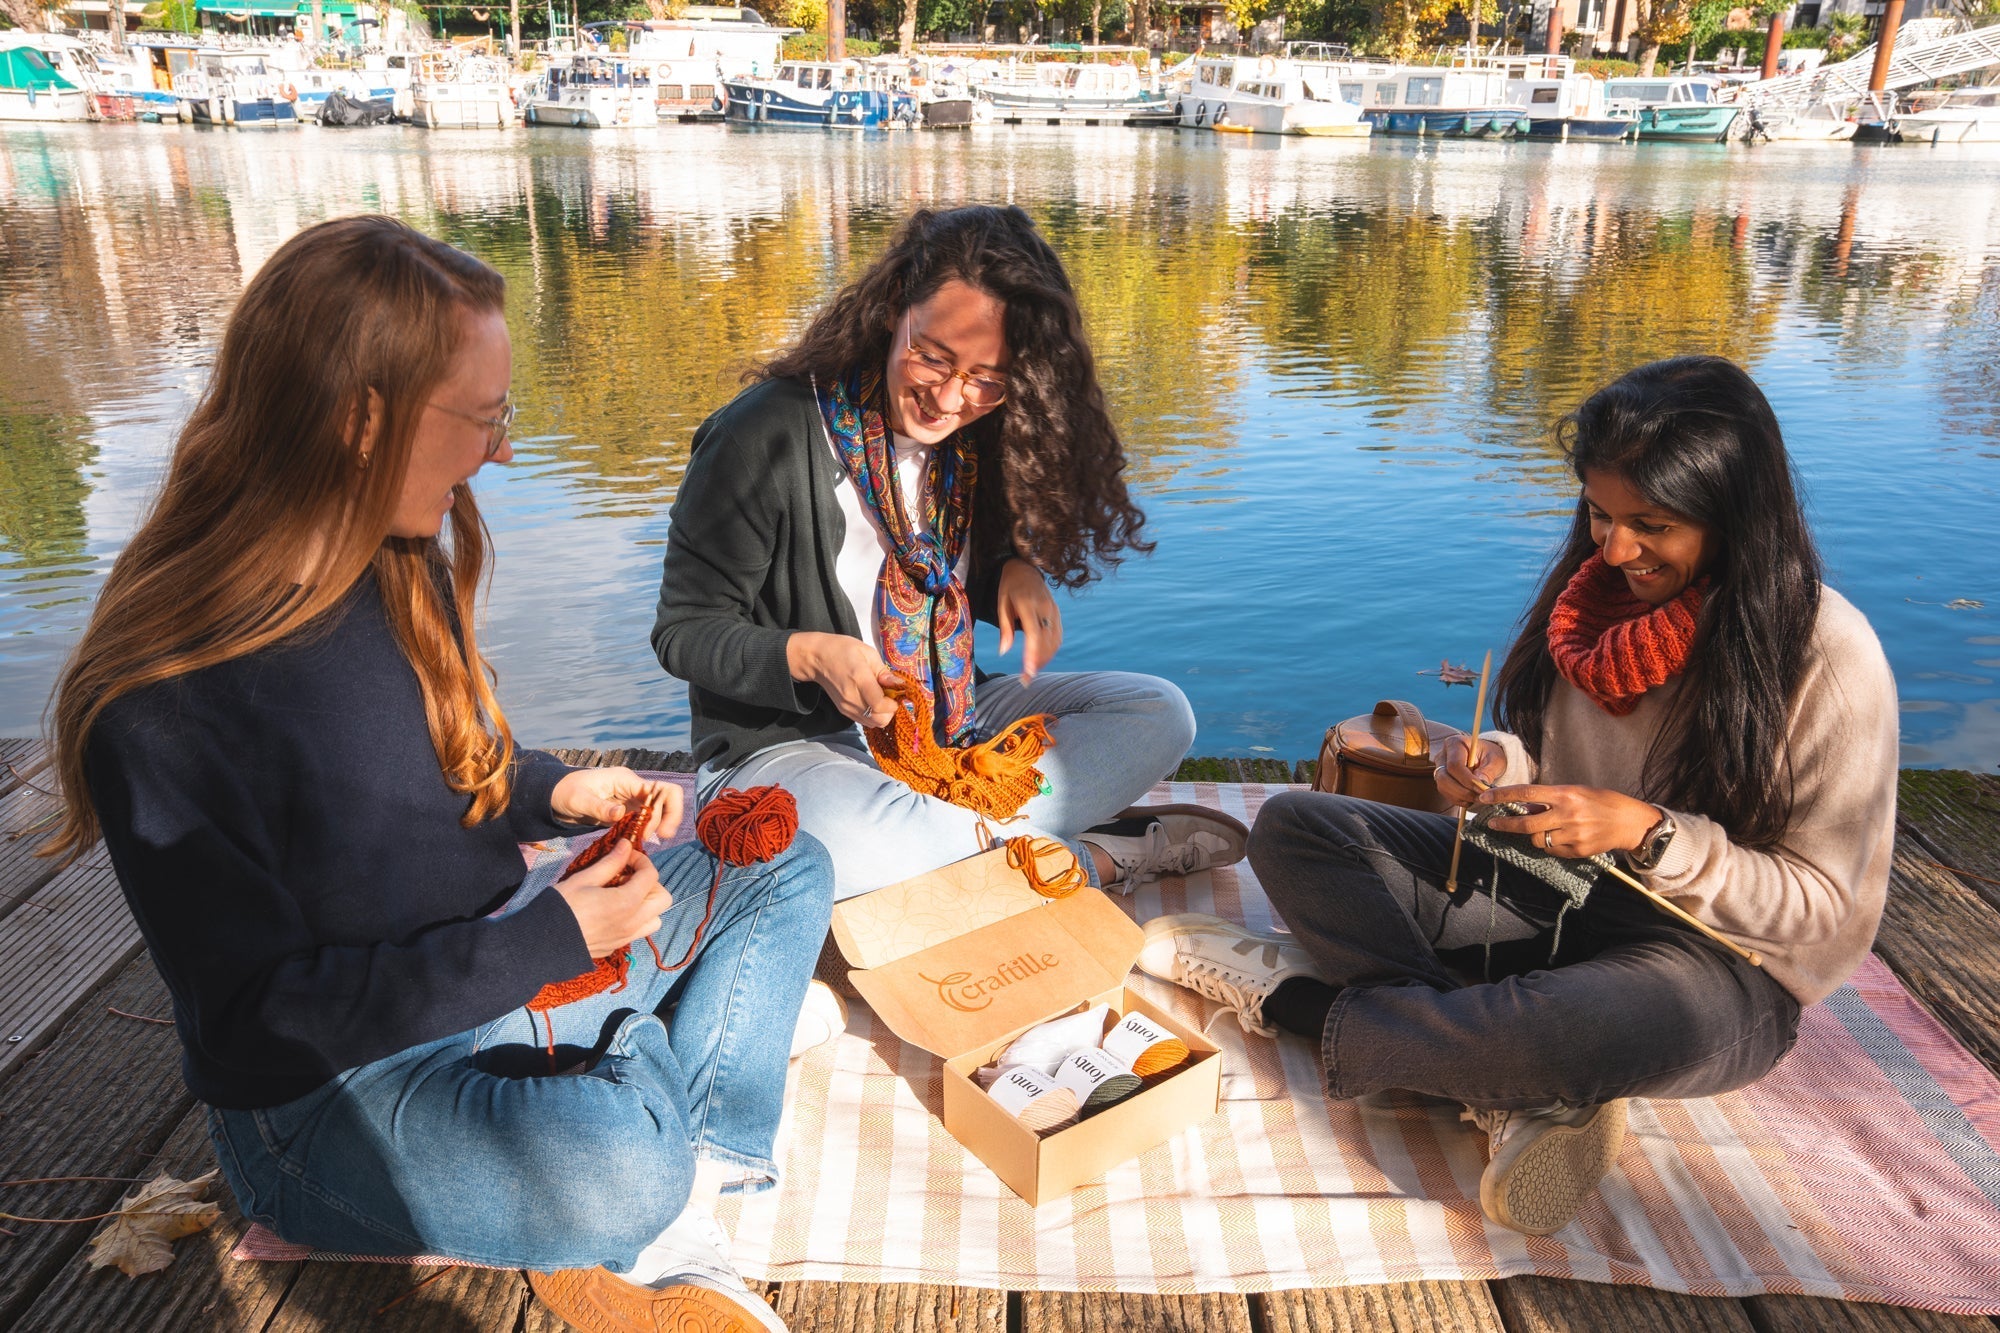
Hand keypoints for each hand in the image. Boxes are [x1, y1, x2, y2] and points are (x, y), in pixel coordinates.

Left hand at [550, 767, 682, 844]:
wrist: (557, 796)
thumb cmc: (566, 793)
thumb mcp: (578, 801)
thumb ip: (600, 807)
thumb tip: (621, 813)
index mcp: (626, 780)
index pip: (662, 789)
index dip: (668, 810)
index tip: (659, 833)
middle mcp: (634, 787)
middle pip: (667, 799)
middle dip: (669, 818)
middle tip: (657, 839)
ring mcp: (632, 798)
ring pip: (660, 809)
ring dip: (659, 825)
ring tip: (646, 840)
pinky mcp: (628, 810)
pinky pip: (646, 818)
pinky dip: (648, 829)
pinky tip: (639, 840)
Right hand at [554, 839, 671, 958]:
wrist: (543, 943)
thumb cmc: (562, 907)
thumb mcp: (584, 879)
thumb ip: (611, 863)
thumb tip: (627, 845)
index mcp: (627, 902)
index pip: (651, 875)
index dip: (642, 861)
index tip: (626, 857)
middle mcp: (633, 922)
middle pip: (663, 898)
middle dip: (650, 883)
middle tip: (628, 877)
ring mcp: (626, 937)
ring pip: (656, 918)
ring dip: (647, 904)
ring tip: (624, 895)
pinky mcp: (617, 946)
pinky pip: (640, 931)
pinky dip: (637, 918)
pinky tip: (615, 911)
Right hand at [787, 631, 898, 727]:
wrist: (817, 659)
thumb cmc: (843, 650)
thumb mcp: (867, 653)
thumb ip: (883, 672)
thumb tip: (899, 685)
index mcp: (860, 680)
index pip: (880, 705)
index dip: (893, 704)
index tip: (896, 693)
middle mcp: (852, 698)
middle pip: (879, 720)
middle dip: (890, 711)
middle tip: (890, 696)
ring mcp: (846, 707)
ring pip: (873, 723)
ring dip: (882, 714)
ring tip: (880, 698)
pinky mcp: (844, 711)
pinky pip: (865, 721)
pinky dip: (873, 715)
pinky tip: (871, 701)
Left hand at [995, 558, 1061, 679]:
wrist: (1024, 569)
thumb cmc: (1008, 589)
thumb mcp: (1001, 605)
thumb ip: (1004, 629)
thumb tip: (1004, 652)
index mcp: (1028, 604)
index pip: (1034, 634)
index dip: (1032, 654)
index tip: (1028, 672)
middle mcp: (1044, 608)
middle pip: (1046, 641)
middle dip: (1038, 663)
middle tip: (1026, 680)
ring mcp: (1053, 610)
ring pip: (1054, 641)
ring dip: (1045, 659)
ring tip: (1031, 671)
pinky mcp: (1057, 613)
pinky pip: (1057, 636)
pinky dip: (1050, 650)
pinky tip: (1040, 659)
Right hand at [1434, 733, 1505, 806]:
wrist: (1485, 757)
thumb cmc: (1490, 755)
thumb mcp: (1495, 760)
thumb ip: (1488, 771)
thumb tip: (1481, 784)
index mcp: (1454, 744)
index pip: (1454, 765)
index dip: (1467, 780)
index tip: (1482, 789)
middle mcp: (1442, 755)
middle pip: (1444, 778)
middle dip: (1463, 791)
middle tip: (1480, 797)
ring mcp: (1439, 768)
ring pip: (1443, 787)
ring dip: (1461, 797)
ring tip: (1478, 798)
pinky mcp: (1441, 780)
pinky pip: (1446, 794)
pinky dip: (1459, 800)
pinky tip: (1472, 798)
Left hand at [1474, 783, 1661, 859]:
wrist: (1629, 822)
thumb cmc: (1601, 801)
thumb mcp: (1575, 792)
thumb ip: (1549, 799)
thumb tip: (1523, 805)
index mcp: (1565, 794)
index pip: (1525, 793)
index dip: (1502, 796)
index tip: (1485, 798)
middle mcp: (1567, 814)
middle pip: (1526, 824)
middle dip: (1505, 825)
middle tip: (1492, 824)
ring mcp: (1572, 834)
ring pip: (1538, 840)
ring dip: (1534, 835)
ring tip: (1545, 828)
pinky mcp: (1577, 850)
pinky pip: (1552, 850)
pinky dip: (1550, 845)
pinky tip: (1562, 837)